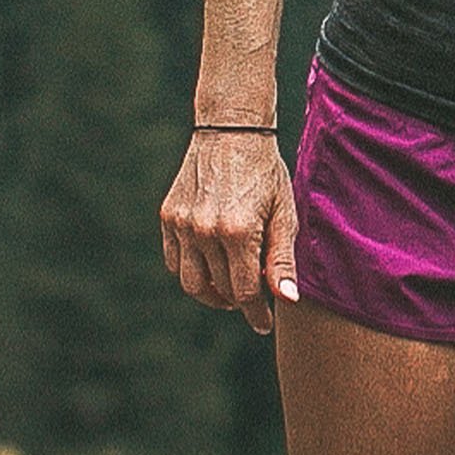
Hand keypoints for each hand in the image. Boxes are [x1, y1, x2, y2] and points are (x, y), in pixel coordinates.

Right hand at [159, 130, 296, 334]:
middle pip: (219, 289)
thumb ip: (282, 259)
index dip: (256, 313)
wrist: (232, 130)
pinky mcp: (168, 216)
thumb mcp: (283, 214)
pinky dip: (190, 271)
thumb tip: (286, 299)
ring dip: (211, 293)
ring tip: (229, 289)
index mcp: (237, 231)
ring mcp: (182, 224)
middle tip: (253, 297)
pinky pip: (174, 260)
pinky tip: (210, 265)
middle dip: (238, 300)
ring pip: (190, 282)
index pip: (244, 292)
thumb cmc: (265, 172)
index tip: (263, 324)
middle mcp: (204, 231)